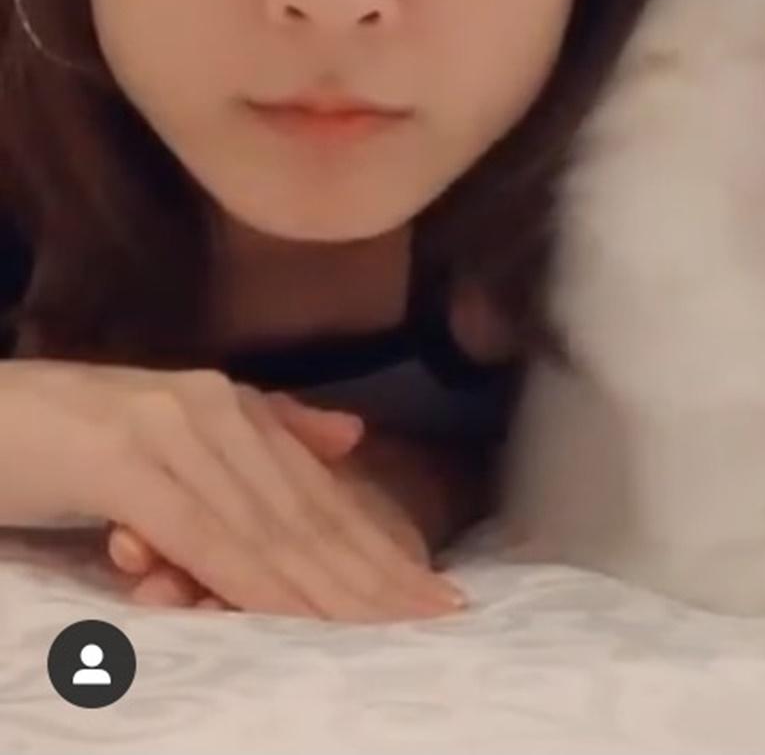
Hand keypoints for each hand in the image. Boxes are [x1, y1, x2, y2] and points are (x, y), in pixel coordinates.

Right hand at [108, 397, 434, 610]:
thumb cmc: (61, 436)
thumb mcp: (166, 433)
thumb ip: (259, 435)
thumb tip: (352, 438)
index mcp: (234, 406)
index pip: (318, 492)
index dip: (378, 544)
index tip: (434, 590)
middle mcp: (216, 410)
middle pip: (306, 512)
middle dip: (374, 572)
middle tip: (435, 614)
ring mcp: (171, 432)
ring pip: (264, 528)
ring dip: (327, 587)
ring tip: (386, 625)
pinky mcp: (121, 465)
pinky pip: (200, 534)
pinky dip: (249, 579)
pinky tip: (293, 614)